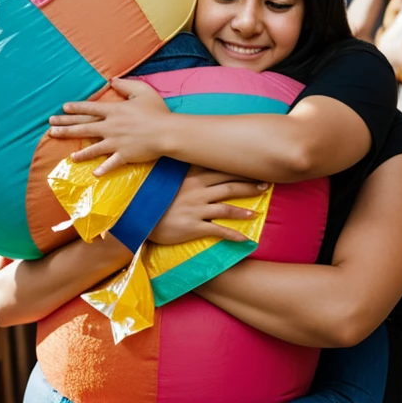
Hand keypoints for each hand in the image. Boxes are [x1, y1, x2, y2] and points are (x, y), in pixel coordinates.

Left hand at [49, 79, 171, 174]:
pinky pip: (111, 163)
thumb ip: (126, 85)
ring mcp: (116, 142)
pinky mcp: (124, 155)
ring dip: (80, 153)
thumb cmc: (157, 111)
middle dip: (66, 127)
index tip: (63, 108)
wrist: (167, 132)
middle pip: (84, 127)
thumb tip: (112, 80)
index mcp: (114, 111)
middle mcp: (111, 126)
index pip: (90, 109)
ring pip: (93, 148)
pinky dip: (103, 169)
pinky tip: (93, 174)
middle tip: (51, 129)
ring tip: (70, 157)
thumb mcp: (142, 91)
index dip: (76, 108)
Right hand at [149, 166, 267, 244]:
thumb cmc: (151, 197)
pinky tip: (245, 240)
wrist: (136, 216)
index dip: (238, 167)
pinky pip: (218, 231)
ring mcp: (196, 209)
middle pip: (229, 185)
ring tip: (257, 213)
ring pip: (226, 207)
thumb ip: (183, 171)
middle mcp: (196, 190)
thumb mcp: (166, 178)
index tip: (253, 166)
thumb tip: (195, 161)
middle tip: (265, 185)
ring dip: (244, 210)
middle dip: (249, 185)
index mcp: (190, 177)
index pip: (219, 168)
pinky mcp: (193, 227)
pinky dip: (233, 236)